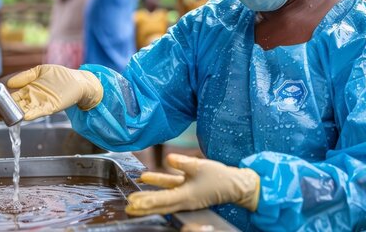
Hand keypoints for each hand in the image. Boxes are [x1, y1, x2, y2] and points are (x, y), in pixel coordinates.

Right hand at [7, 64, 102, 120]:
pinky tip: (23, 117)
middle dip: (5, 110)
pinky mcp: (51, 107)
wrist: (80, 82)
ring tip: (3, 117)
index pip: (13, 95)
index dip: (3, 100)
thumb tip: (10, 82)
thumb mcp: (41, 71)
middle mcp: (34, 97)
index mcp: (29, 88)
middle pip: (16, 105)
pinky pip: (39, 111)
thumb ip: (26, 75)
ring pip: (24, 110)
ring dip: (14, 115)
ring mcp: (42, 103)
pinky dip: (31, 114)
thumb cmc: (62, 76)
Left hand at [125, 154, 259, 215]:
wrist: (236, 185)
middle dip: (144, 206)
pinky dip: (159, 184)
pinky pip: (170, 188)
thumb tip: (169, 158)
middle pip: (160, 204)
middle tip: (128, 208)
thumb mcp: (201, 167)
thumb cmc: (221, 178)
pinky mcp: (188, 190)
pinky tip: (147, 177)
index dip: (148, 201)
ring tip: (133, 197)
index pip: (163, 200)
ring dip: (149, 196)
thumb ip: (183, 163)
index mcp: (187, 196)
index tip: (135, 203)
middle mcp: (184, 199)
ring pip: (163, 197)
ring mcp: (186, 196)